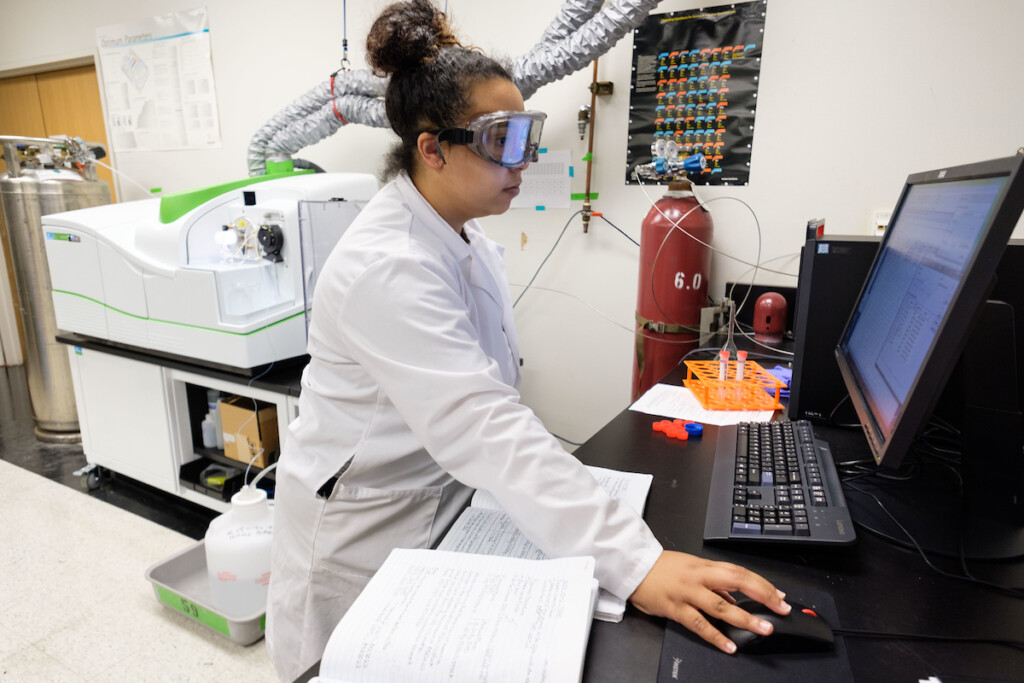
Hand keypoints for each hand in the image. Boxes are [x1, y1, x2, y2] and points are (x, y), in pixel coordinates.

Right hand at [629, 550, 790, 653]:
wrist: (634, 566)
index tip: (778, 596)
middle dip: (762, 595)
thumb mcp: (691, 568)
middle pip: (736, 582)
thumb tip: (734, 598)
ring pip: (720, 605)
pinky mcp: (675, 608)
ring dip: (745, 618)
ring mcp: (687, 592)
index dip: (762, 584)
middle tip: (780, 609)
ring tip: (762, 629)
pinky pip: (698, 624)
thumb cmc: (662, 567)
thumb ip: (713, 583)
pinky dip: (715, 636)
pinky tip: (729, 645)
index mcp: (705, 566)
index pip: (740, 572)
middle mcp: (699, 577)